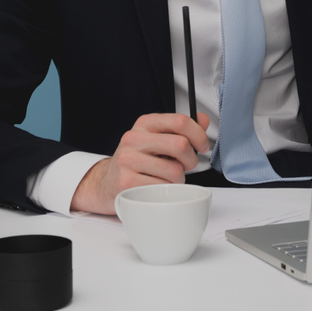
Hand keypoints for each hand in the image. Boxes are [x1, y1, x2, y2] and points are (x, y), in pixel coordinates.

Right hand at [70, 112, 210, 214]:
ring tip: (167, 178)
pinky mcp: (127, 182)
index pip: (180, 120)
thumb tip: (203, 120)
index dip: (199, 134)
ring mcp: (128, 160)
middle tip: (186, 165)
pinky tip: (156, 186)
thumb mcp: (158, 139)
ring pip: (175, 171)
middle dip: (191, 160)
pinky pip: (163, 187)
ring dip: (178, 179)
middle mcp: (134, 138)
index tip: (202, 145)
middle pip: (181, 145)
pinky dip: (166, 190)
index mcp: (145, 123)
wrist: (108, 182)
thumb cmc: (138, 161)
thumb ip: (182, 129)